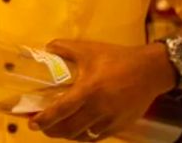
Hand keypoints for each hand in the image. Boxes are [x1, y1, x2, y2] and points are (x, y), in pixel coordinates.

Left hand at [29, 40, 174, 140]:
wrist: (150, 70)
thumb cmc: (116, 58)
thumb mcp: (89, 49)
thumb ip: (65, 48)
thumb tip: (46, 47)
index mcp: (89, 90)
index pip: (61, 110)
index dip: (44, 119)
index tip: (32, 122)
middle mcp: (98, 108)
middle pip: (69, 128)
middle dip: (51, 130)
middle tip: (41, 127)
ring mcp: (110, 120)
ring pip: (82, 136)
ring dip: (66, 135)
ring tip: (56, 130)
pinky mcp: (120, 126)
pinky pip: (97, 137)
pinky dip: (83, 137)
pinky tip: (77, 131)